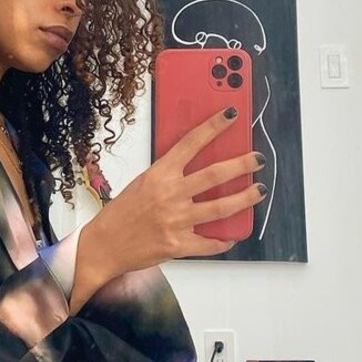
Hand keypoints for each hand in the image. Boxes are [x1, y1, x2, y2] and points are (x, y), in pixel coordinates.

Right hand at [72, 108, 265, 299]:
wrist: (103, 246)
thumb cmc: (121, 214)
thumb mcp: (142, 184)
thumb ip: (169, 175)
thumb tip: (198, 167)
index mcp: (159, 175)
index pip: (191, 143)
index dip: (213, 126)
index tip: (231, 115)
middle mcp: (169, 195)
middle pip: (215, 174)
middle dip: (242, 164)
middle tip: (257, 159)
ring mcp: (175, 221)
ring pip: (220, 207)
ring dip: (245, 198)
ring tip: (258, 191)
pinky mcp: (178, 245)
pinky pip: (209, 243)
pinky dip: (223, 240)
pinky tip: (232, 236)